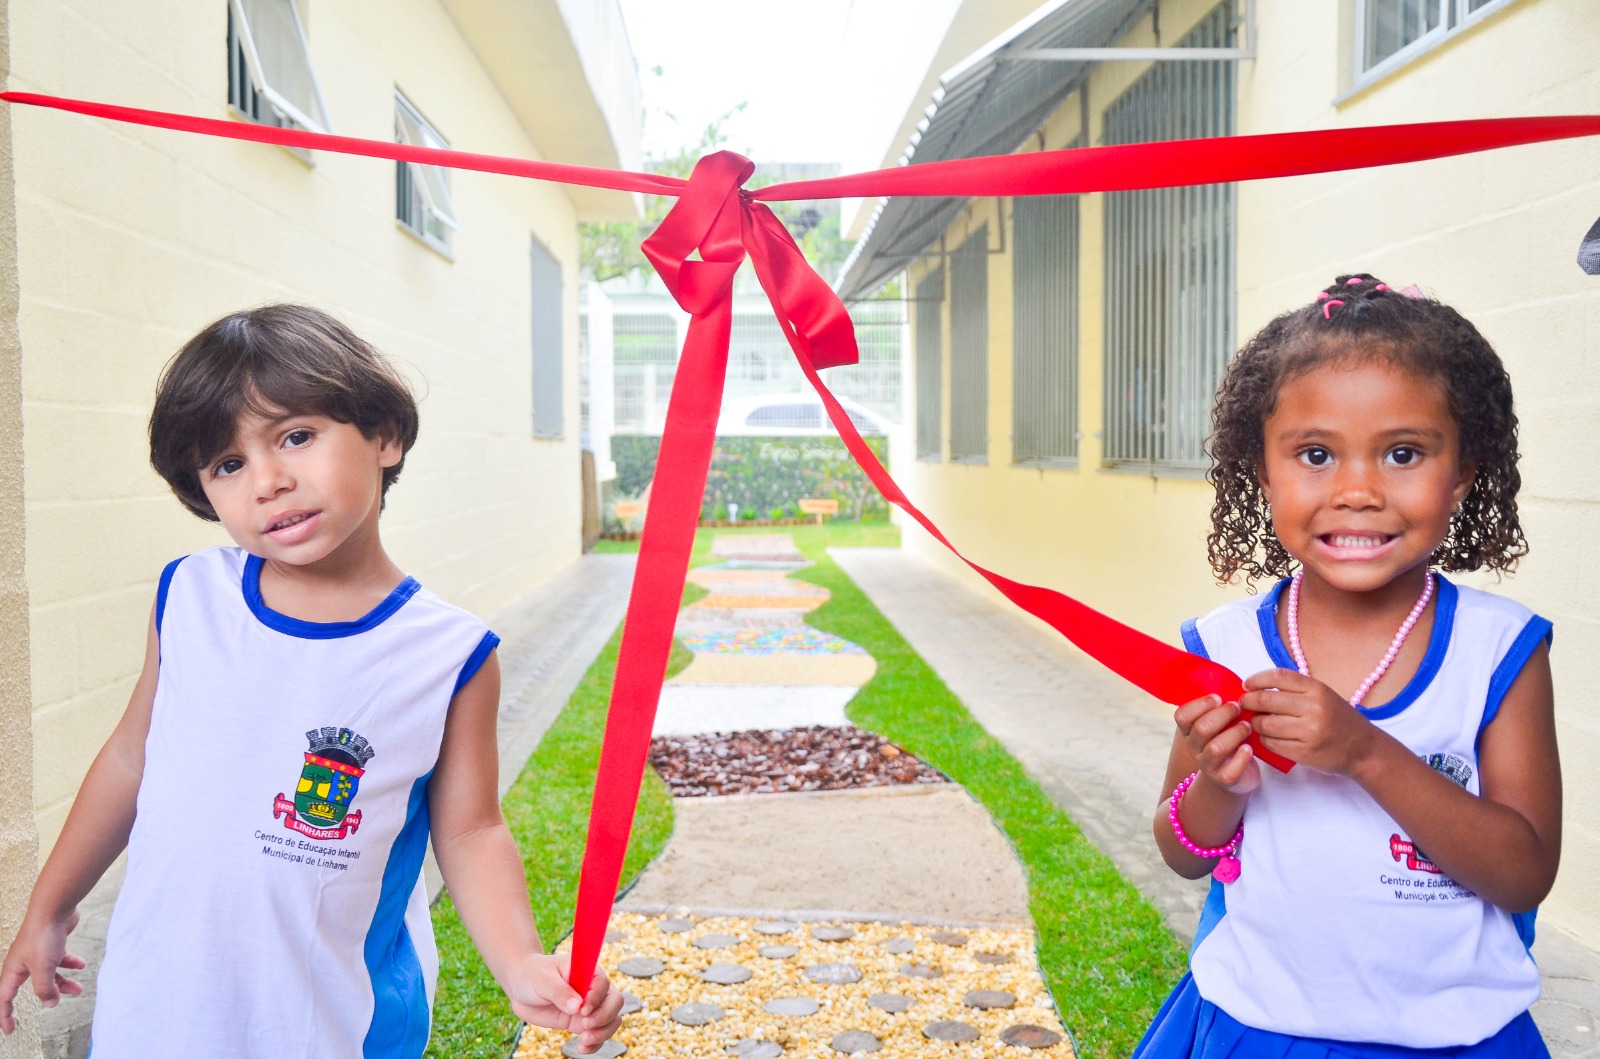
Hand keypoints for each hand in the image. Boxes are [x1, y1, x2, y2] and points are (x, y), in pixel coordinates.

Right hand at [0, 910, 85, 1034]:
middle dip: (44, 996)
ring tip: (78, 990)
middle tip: (53, 1005)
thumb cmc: (43, 937)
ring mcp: (38, 952)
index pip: (5, 998)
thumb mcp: (42, 969)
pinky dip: (70, 963)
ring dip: (63, 982)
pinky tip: (81, 965)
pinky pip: (60, 959)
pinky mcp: (53, 943)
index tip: (11, 1029)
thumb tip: (50, 1003)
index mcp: (14, 970)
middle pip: (32, 986)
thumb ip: (44, 989)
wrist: (55, 908)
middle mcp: (24, 962)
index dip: (6, 1015)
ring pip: (49, 973)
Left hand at [507, 953, 623, 1054]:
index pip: (603, 984)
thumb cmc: (533, 975)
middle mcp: (593, 989)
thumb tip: (578, 1007)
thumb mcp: (543, 980)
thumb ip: (560, 992)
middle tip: (585, 1025)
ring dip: (603, 1033)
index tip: (583, 1010)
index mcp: (587, 971)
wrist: (521, 987)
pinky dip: (595, 1044)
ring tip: (584, 1041)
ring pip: (611, 1020)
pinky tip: (582, 1048)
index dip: (597, 998)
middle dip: (604, 1017)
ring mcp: (589, 1007)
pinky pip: (597, 1034)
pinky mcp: (580, 1022)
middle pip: (615, 1002)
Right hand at [1174, 694, 1259, 794]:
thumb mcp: (1219, 724)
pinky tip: (1249, 749)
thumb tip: (1228, 681)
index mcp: (1189, 730)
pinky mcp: (1224, 780)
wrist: (1234, 777)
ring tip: (1247, 726)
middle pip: (1201, 728)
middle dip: (1222, 714)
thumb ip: (1218, 706)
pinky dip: (1241, 758)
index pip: (1182, 716)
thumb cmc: (1228, 741)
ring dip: (1234, 733)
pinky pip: (1230, 771)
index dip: (1199, 704)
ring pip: (1215, 748)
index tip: (1218, 697)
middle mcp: (1194, 747)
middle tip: (1238, 707)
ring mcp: (1208, 765)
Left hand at [1240, 668, 1377, 774]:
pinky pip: (1271, 744)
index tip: (1247, 685)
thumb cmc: (1338, 719)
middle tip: (1244, 704)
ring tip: (1258, 722)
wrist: (1363, 749)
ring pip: (1265, 724)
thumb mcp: (1323, 695)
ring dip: (1255, 723)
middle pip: (1266, 699)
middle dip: (1248, 701)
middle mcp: (1313, 708)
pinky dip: (1264, 740)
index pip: (1278, 676)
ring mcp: (1309, 732)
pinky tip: (1268, 737)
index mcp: (1317, 689)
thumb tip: (1255, 688)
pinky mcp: (1304, 753)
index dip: (1257, 679)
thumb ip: (1295, 690)